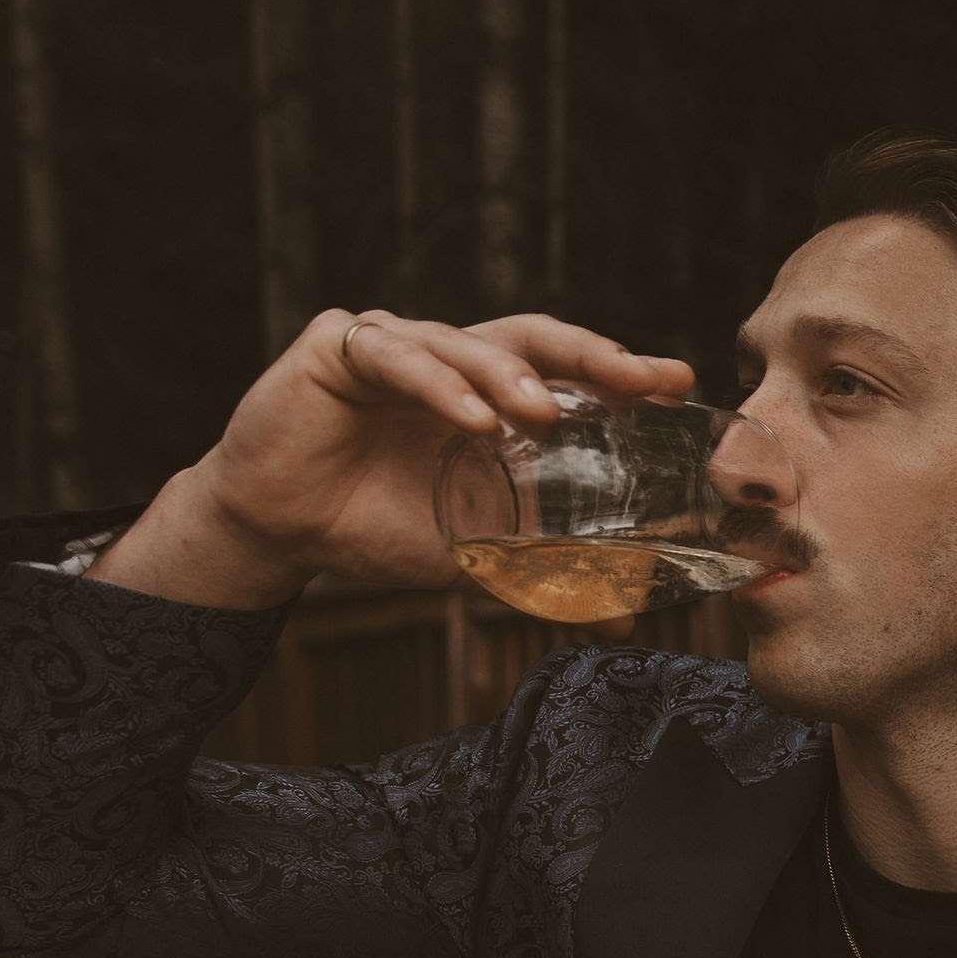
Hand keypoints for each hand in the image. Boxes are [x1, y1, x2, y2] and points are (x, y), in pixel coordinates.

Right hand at [174, 305, 697, 590]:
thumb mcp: (473, 554)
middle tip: (635, 378)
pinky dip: (440, 387)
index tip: (674, 382)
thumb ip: (542, 572)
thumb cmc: (377, 529)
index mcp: (489, 396)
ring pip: (466, 346)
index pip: (565, 370)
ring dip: (508, 377)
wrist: (282, 534)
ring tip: (541, 414)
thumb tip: (625, 618)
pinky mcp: (339, 346)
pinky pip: (399, 357)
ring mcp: (396, 344)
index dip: (617, 371)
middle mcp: (450, 359)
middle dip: (588, 354)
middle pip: (531, 339)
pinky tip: (471, 420)